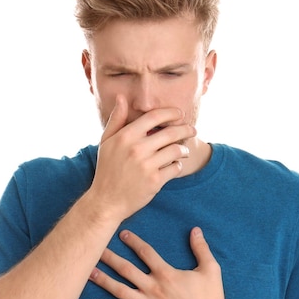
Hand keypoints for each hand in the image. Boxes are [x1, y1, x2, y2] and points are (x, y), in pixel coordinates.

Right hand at [89, 96, 195, 219]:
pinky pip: (175, 168)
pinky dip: (177, 166)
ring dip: (183, 149)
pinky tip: (174, 165)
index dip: (171, 113)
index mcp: (125, 136)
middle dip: (186, 129)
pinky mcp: (155, 181)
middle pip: (171, 132)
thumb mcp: (106, 142)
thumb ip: (116, 119)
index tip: (179, 114)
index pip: (154, 116)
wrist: (106, 201)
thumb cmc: (107, 169)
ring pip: (176, 150)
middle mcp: (137, 149)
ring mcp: (146, 165)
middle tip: (192, 129)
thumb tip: (121, 97)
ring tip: (184, 150)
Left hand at [89, 227, 227, 298]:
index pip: (145, 253)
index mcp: (166, 274)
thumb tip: (196, 230)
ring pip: (120, 292)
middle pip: (126, 269)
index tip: (121, 233)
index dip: (133, 241)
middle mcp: (153, 288)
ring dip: (104, 282)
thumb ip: (201, 248)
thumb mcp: (210, 270)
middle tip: (94, 249)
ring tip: (89, 273)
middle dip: (109, 258)